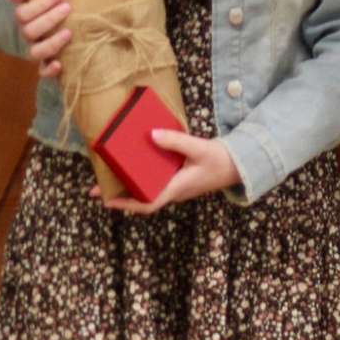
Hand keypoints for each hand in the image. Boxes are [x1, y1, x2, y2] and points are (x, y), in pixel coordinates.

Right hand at [9, 0, 70, 77]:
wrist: (42, 21)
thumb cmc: (39, 2)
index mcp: (21, 19)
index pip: (22, 13)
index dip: (40, 4)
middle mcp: (25, 36)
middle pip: (29, 31)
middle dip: (49, 19)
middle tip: (67, 7)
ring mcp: (34, 50)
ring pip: (36, 52)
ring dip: (52, 43)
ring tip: (69, 32)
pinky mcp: (45, 62)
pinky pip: (42, 71)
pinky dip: (48, 71)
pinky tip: (59, 65)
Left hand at [99, 132, 242, 213]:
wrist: (240, 165)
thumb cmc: (221, 159)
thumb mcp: (199, 148)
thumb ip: (176, 141)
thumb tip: (152, 135)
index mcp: (177, 187)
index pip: (148, 203)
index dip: (125, 204)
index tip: (106, 200)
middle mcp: (174, 192)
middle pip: (142, 198)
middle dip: (120, 194)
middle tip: (99, 186)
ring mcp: (177, 188)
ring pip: (149, 191)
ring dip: (130, 186)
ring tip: (113, 174)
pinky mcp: (180, 181)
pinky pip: (157, 183)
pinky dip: (143, 178)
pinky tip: (137, 164)